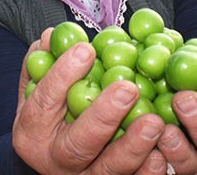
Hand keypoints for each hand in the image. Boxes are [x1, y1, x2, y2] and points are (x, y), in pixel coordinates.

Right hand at [13, 28, 167, 173]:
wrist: (57, 159)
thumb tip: (52, 36)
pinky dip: (148, 171)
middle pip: (78, 143)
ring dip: (134, 146)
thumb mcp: (38, 90)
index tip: (86, 50)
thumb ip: (43, 63)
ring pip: (109, 169)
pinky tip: (163, 153)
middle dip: (102, 116)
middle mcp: (56, 160)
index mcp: (33, 131)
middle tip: (127, 88)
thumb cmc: (51, 113)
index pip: (44, 102)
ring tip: (155, 122)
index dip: (62, 76)